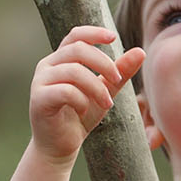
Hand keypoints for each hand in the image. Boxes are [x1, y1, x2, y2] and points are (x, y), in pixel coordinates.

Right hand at [28, 26, 143, 163]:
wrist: (59, 147)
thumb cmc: (80, 117)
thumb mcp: (104, 92)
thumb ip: (119, 73)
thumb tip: (141, 51)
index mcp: (61, 59)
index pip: (75, 35)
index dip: (93, 32)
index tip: (113, 38)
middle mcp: (47, 66)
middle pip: (77, 49)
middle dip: (103, 63)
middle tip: (117, 79)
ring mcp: (40, 81)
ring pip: (74, 71)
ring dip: (96, 87)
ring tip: (107, 104)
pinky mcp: (39, 99)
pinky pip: (66, 91)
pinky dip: (82, 101)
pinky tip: (85, 112)